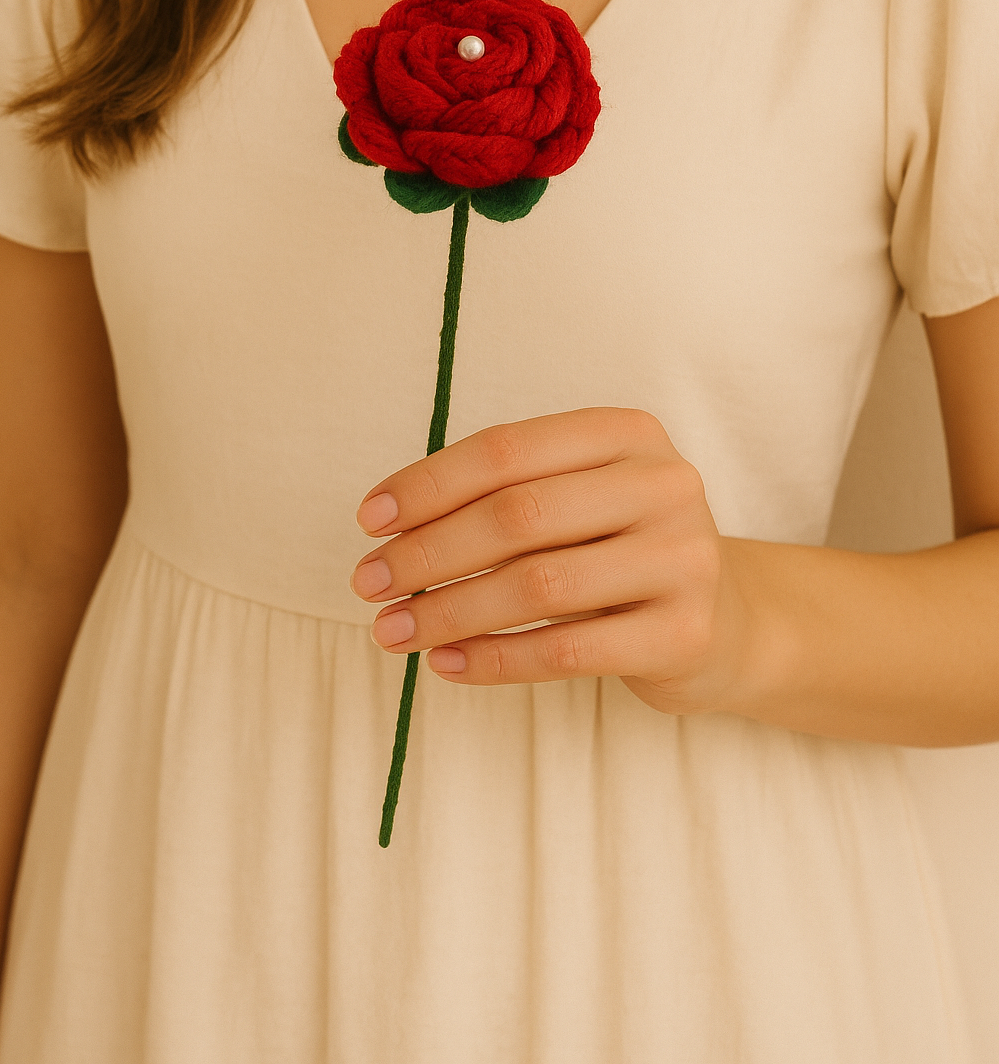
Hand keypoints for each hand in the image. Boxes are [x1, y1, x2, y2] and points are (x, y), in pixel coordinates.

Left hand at [350, 408, 745, 713]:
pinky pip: (567, 650)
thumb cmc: (621, 550)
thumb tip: (389, 526)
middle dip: (428, 551)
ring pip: (537, 585)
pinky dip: (493, 658)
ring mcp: (682, 558)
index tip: (369, 520)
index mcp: (626, 433)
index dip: (428, 484)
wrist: (727, 621)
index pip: (506, 450)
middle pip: (518, 515)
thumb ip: (505, 495)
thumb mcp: (579, 499)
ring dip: (448, 611)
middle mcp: (663, 484)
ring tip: (391, 630)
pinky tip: (445, 663)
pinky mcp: (684, 633)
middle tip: (369, 583)